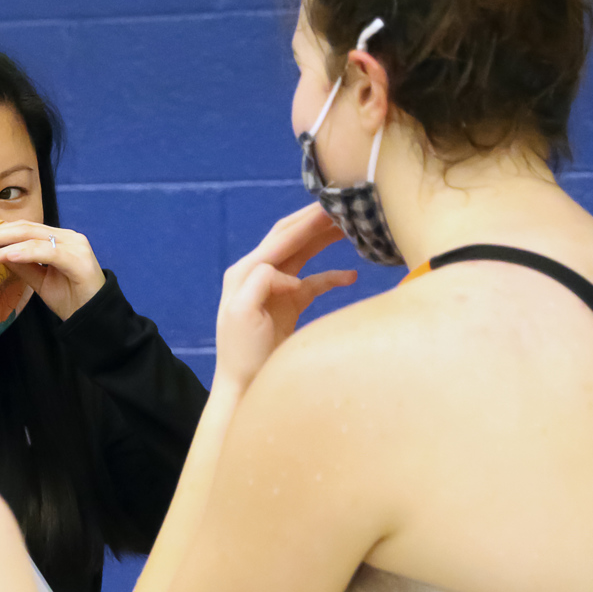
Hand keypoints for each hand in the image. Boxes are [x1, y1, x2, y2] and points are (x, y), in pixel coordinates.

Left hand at [0, 221, 105, 320]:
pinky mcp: (78, 259)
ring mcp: (75, 245)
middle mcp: (68, 237)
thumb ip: (21, 265)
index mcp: (59, 239)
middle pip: (26, 228)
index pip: (24, 229)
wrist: (95, 320)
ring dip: (3, 245)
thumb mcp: (39, 280)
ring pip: (33, 237)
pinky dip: (24, 253)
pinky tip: (5, 256)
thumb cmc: (70, 300)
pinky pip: (46, 252)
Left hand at [215, 204, 356, 391]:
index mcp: (245, 272)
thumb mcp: (242, 312)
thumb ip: (261, 282)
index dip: (305, 222)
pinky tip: (351, 274)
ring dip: (323, 240)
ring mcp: (275, 289)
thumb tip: (288, 273)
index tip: (330, 205)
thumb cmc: (241, 353)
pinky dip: (331, 277)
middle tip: (343, 204)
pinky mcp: (289, 305)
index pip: (279, 238)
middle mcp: (258, 274)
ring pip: (303, 255)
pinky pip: (313, 283)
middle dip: (315, 221)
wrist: (245, 387)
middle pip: (290, 238)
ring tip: (350, 226)